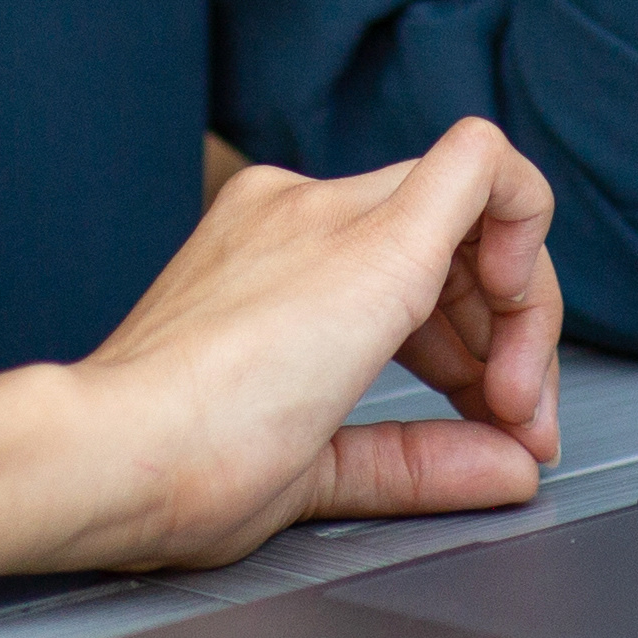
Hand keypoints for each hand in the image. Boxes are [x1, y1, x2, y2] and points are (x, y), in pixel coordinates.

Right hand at [0, 118, 568, 637]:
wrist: (108, 456)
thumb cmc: (166, 469)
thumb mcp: (315, 464)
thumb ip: (414, 460)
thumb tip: (501, 469)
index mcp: (269, 251)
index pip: (411, 259)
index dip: (474, 337)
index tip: (485, 416)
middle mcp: (296, 212)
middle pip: (455, 234)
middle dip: (511, 332)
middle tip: (515, 423)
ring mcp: (322, 214)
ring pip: (477, 211)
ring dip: (522, 312)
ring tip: (509, 410)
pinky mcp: (366, 240)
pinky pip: (482, 167)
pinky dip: (529, 225)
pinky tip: (520, 314)